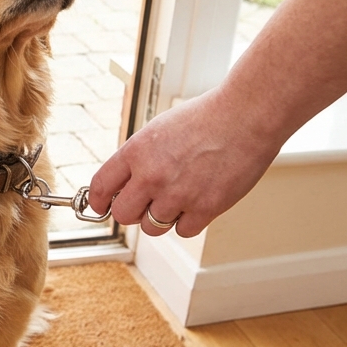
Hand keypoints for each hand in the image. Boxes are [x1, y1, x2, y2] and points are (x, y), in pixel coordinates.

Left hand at [87, 85, 286, 236]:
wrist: (246, 116)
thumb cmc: (206, 119)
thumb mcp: (158, 131)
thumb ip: (138, 159)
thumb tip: (125, 187)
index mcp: (136, 152)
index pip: (101, 186)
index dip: (99, 201)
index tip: (102, 206)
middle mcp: (152, 175)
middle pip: (124, 215)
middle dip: (133, 211)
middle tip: (147, 203)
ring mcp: (178, 194)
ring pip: (152, 227)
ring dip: (162, 217)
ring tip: (180, 196)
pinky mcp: (205, 208)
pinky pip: (183, 231)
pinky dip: (189, 221)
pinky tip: (199, 200)